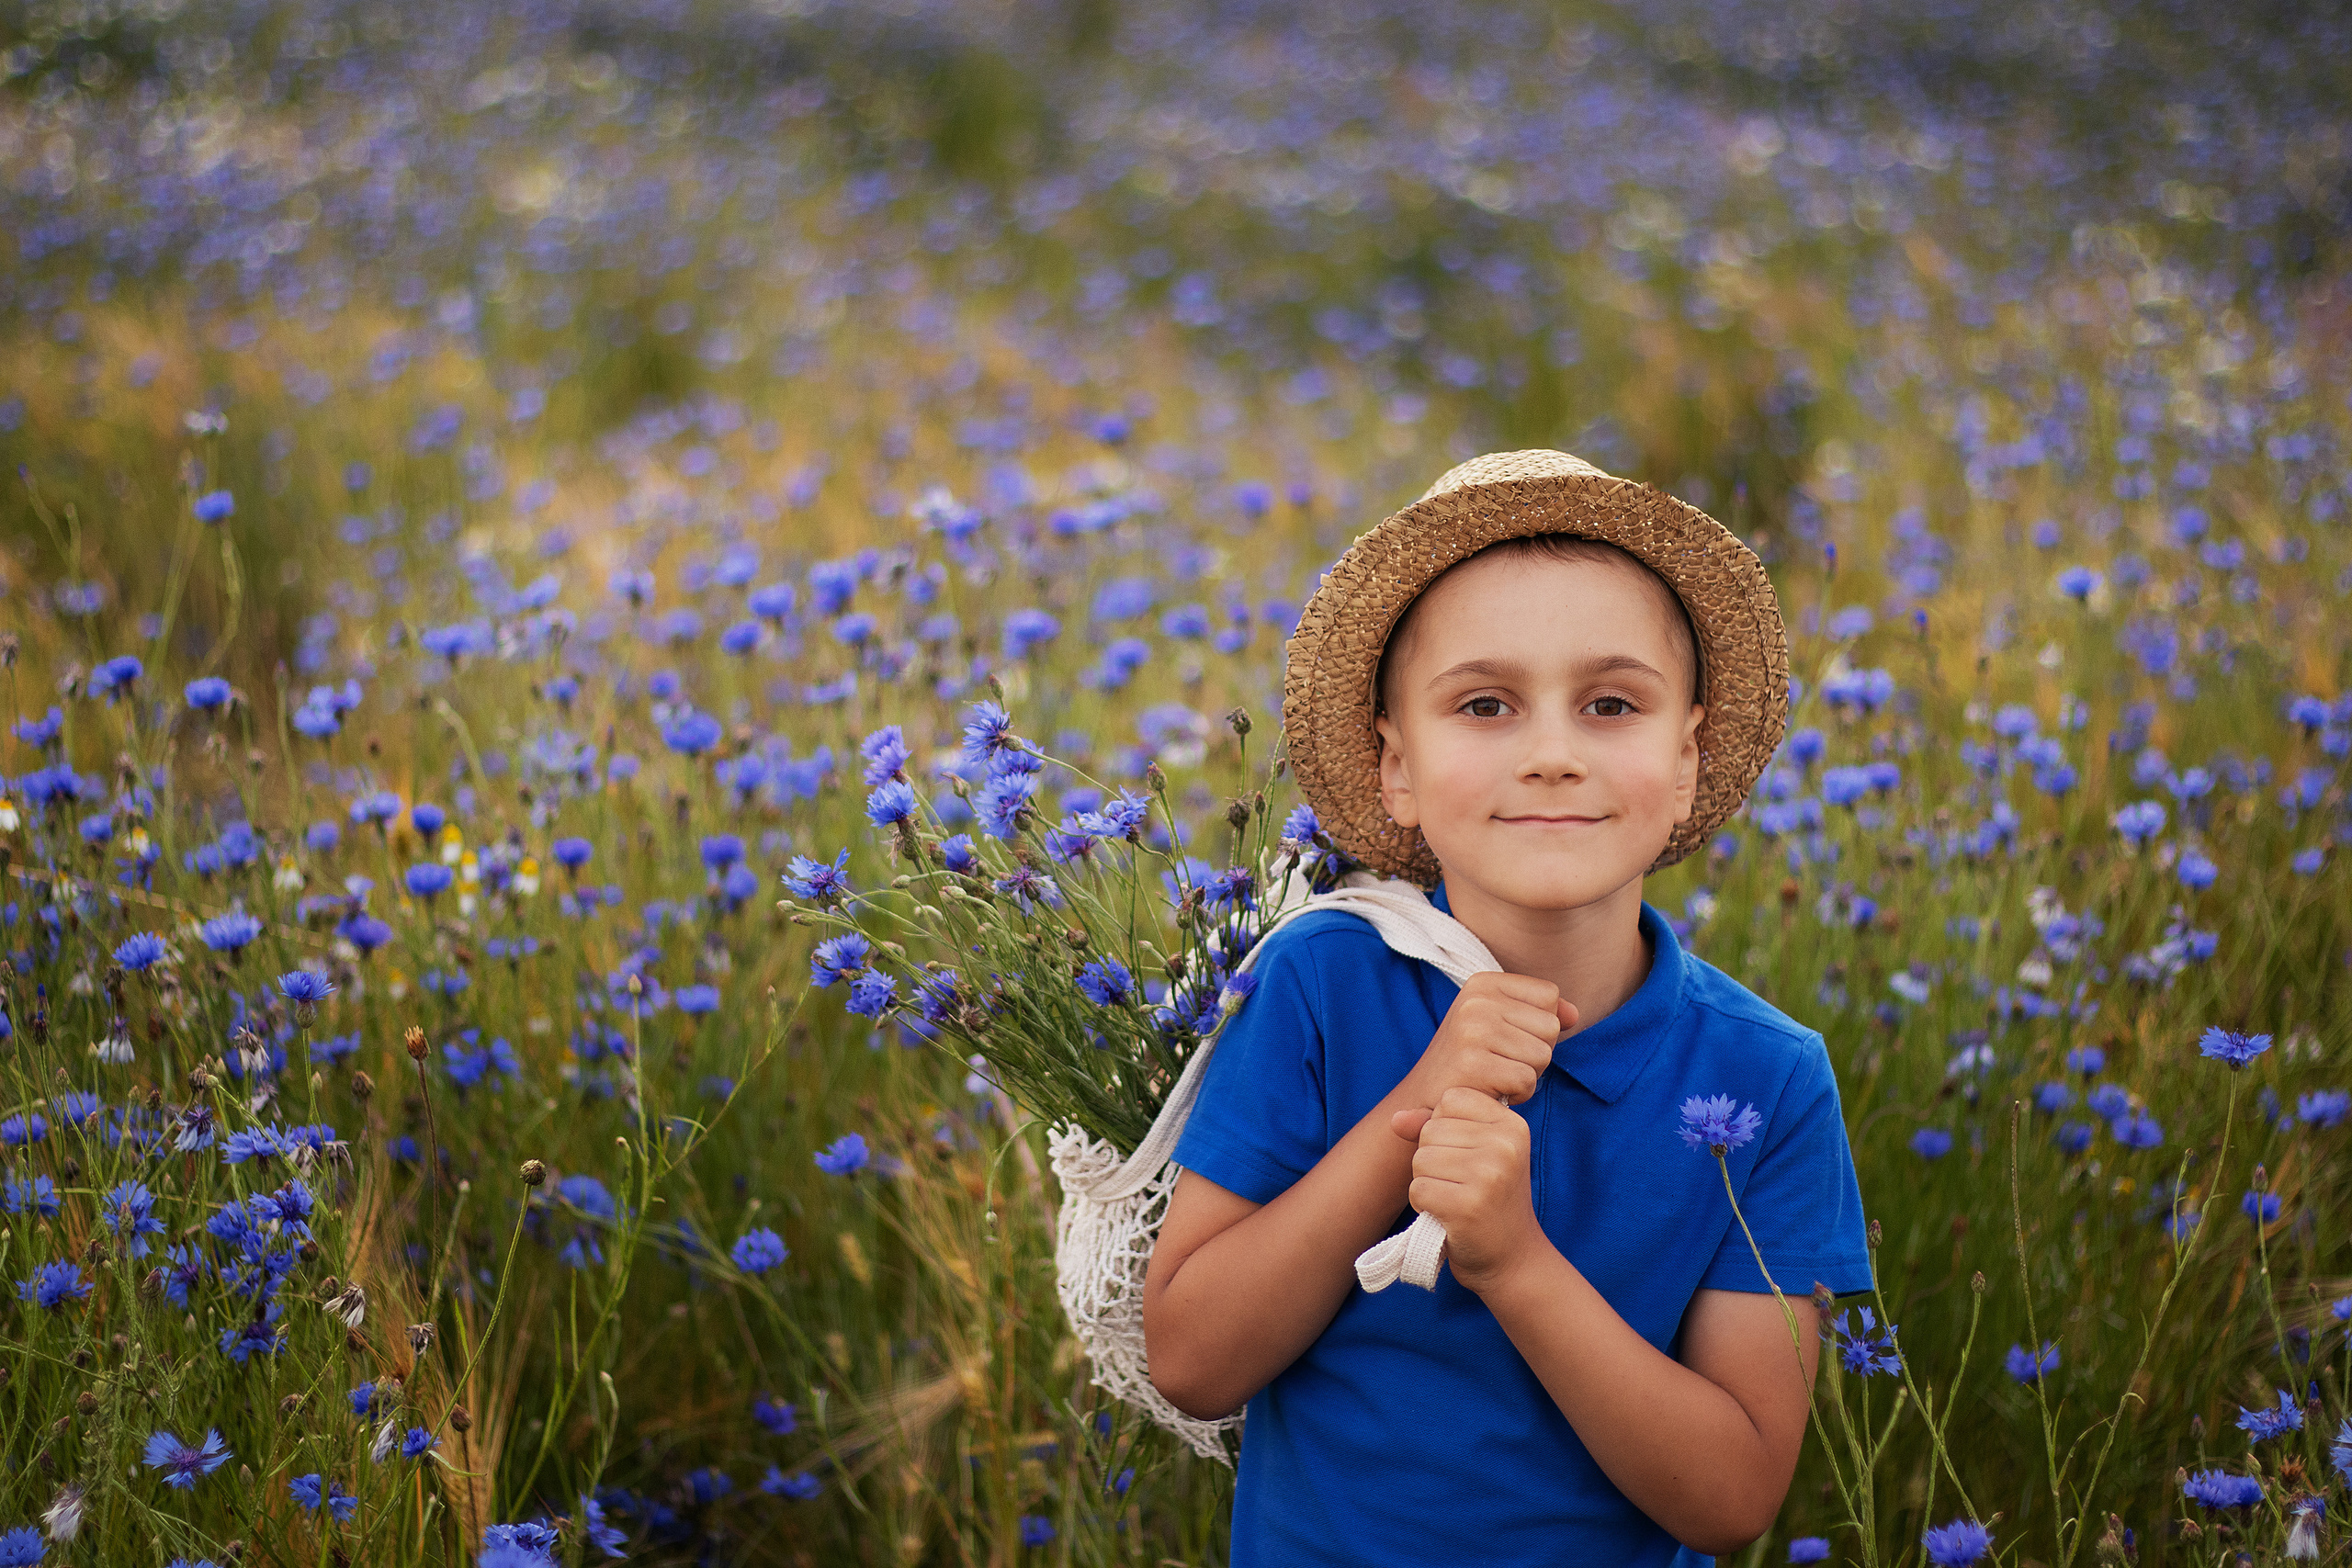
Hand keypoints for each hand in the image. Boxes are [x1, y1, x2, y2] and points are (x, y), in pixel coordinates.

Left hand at [1390, 1087, 1545, 1293]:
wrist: (1512, 1258)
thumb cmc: (1490, 1200)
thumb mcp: (1475, 1153)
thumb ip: (1435, 1126)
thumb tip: (1396, 1118)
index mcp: (1512, 1124)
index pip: (1451, 1098)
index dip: (1446, 1128)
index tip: (1469, 1156)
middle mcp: (1505, 1144)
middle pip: (1431, 1129)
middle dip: (1434, 1159)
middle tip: (1463, 1184)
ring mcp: (1489, 1175)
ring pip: (1420, 1159)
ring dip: (1428, 1183)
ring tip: (1456, 1199)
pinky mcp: (1468, 1206)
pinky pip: (1418, 1189)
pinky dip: (1425, 1205)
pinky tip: (1449, 1216)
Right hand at [1397, 971, 1575, 1111]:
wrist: (1424, 1097)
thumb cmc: (1470, 1061)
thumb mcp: (1501, 1025)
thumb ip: (1540, 1014)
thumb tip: (1573, 1014)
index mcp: (1483, 983)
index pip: (1549, 996)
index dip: (1538, 1026)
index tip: (1506, 1040)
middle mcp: (1476, 1000)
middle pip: (1550, 1026)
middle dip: (1535, 1053)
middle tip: (1499, 1063)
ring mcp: (1472, 1030)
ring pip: (1542, 1055)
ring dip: (1527, 1075)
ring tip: (1495, 1076)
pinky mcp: (1472, 1063)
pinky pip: (1526, 1080)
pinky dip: (1516, 1094)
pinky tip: (1492, 1091)